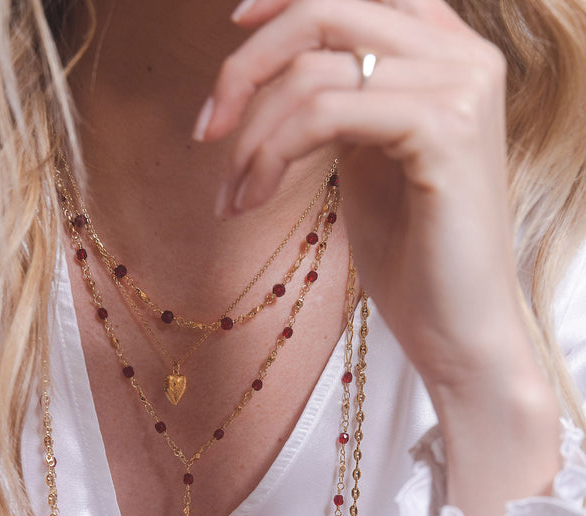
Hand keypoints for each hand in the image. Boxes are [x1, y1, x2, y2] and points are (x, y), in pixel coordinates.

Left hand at [195, 0, 561, 515]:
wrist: (457, 331)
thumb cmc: (411, 256)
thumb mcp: (368, 157)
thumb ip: (341, 100)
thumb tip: (276, 70)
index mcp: (448, 51)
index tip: (234, 30)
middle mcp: (463, 55)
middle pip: (325, 12)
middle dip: (247, 69)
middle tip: (205, 131)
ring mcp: (459, 88)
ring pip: (314, 71)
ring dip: (253, 138)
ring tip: (233, 197)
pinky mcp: (443, 131)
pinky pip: (326, 114)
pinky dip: (273, 156)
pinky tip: (253, 201)